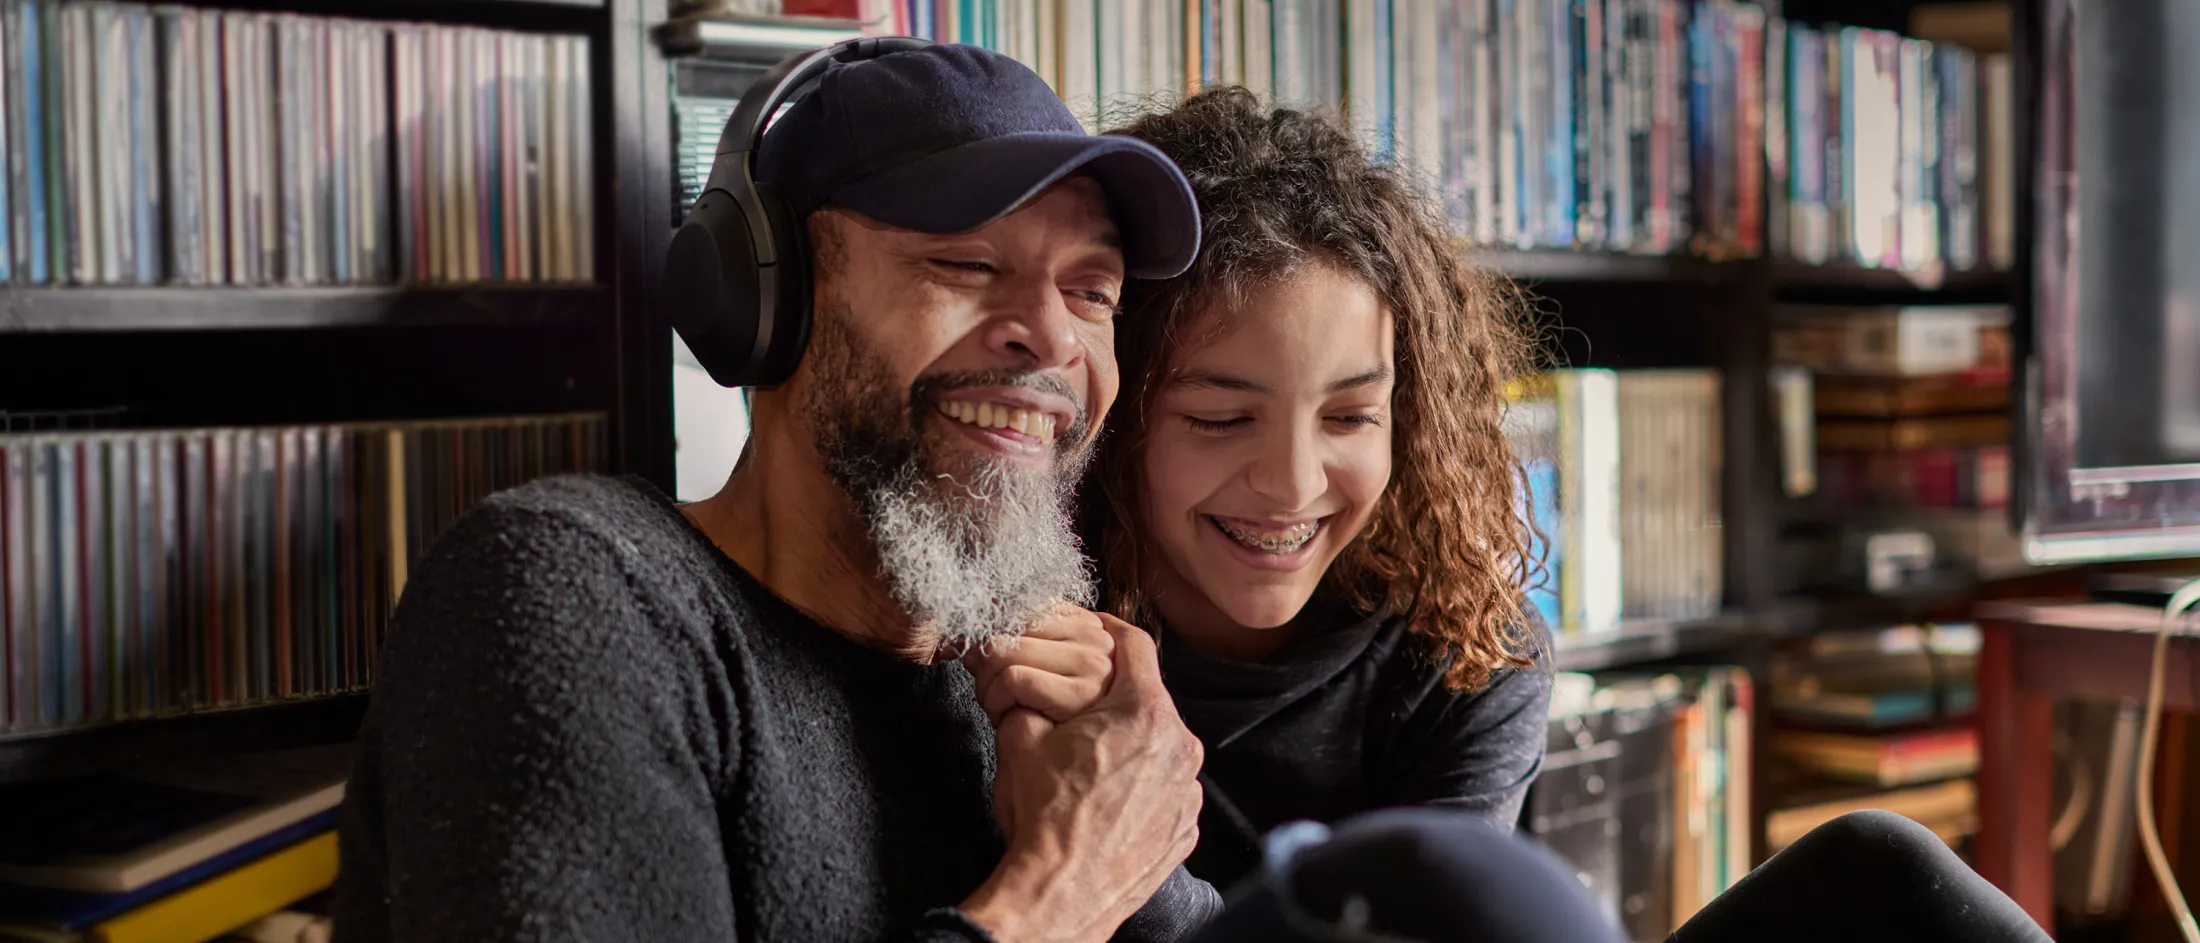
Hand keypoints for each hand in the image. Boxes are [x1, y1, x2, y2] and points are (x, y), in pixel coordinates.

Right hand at [960, 614, 1203, 942]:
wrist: (1060, 894)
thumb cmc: (1042, 818)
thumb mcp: (1020, 739)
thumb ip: (1030, 696)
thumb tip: (1020, 680)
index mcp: (1145, 713)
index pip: (1136, 644)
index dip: (1110, 629)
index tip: (1096, 628)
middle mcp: (1180, 746)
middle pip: (1150, 699)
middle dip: (1116, 698)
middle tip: (1082, 705)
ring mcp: (1187, 791)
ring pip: (1161, 746)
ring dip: (1132, 744)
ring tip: (1092, 761)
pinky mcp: (1185, 828)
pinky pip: (1167, 790)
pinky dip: (1142, 786)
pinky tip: (1108, 800)